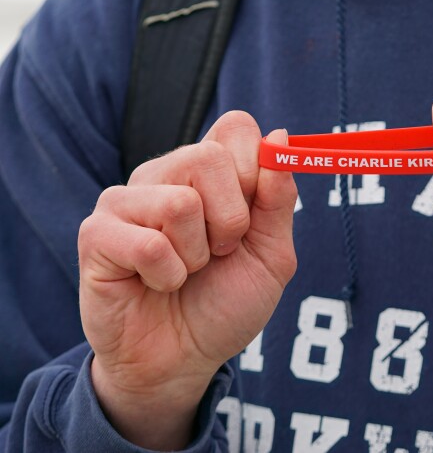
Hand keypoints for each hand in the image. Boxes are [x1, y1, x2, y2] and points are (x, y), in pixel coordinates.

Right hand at [78, 112, 297, 449]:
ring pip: (180, 202)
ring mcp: (126, 200)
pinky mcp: (96, 234)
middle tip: (218, 253)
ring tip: (185, 271)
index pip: (237, 127)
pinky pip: (149, 245)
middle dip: (231, 221)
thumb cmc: (225, 304)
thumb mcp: (272, 255)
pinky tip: (156, 284)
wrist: (184, 360)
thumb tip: (280, 135)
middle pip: (209, 157)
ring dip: (197, 254)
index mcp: (210, 172)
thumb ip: (278, 199)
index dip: (255, 169)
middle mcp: (165, 174)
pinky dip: (168, 277)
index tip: (252, 216)